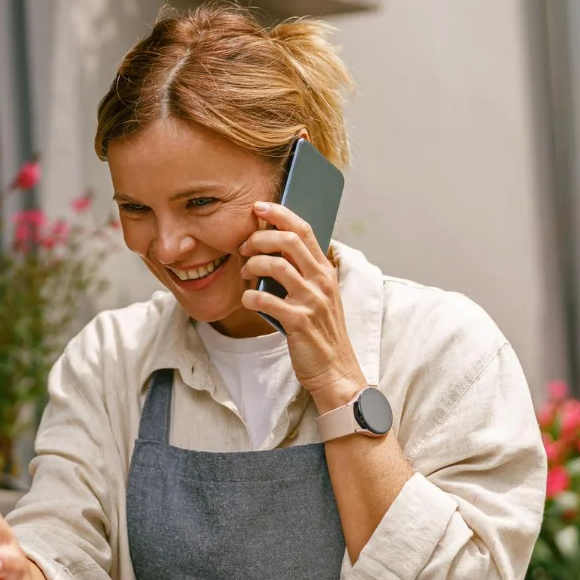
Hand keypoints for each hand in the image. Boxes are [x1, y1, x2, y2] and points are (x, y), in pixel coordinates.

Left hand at [240, 201, 367, 411]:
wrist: (336, 371)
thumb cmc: (321, 334)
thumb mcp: (319, 298)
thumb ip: (302, 275)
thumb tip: (271, 252)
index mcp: (325, 272)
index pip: (304, 230)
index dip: (280, 214)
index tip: (259, 208)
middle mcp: (321, 282)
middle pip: (289, 240)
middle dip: (259, 237)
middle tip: (243, 247)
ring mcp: (312, 301)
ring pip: (276, 265)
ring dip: (252, 265)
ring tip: (244, 274)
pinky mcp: (299, 322)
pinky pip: (266, 300)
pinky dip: (250, 297)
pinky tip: (247, 301)